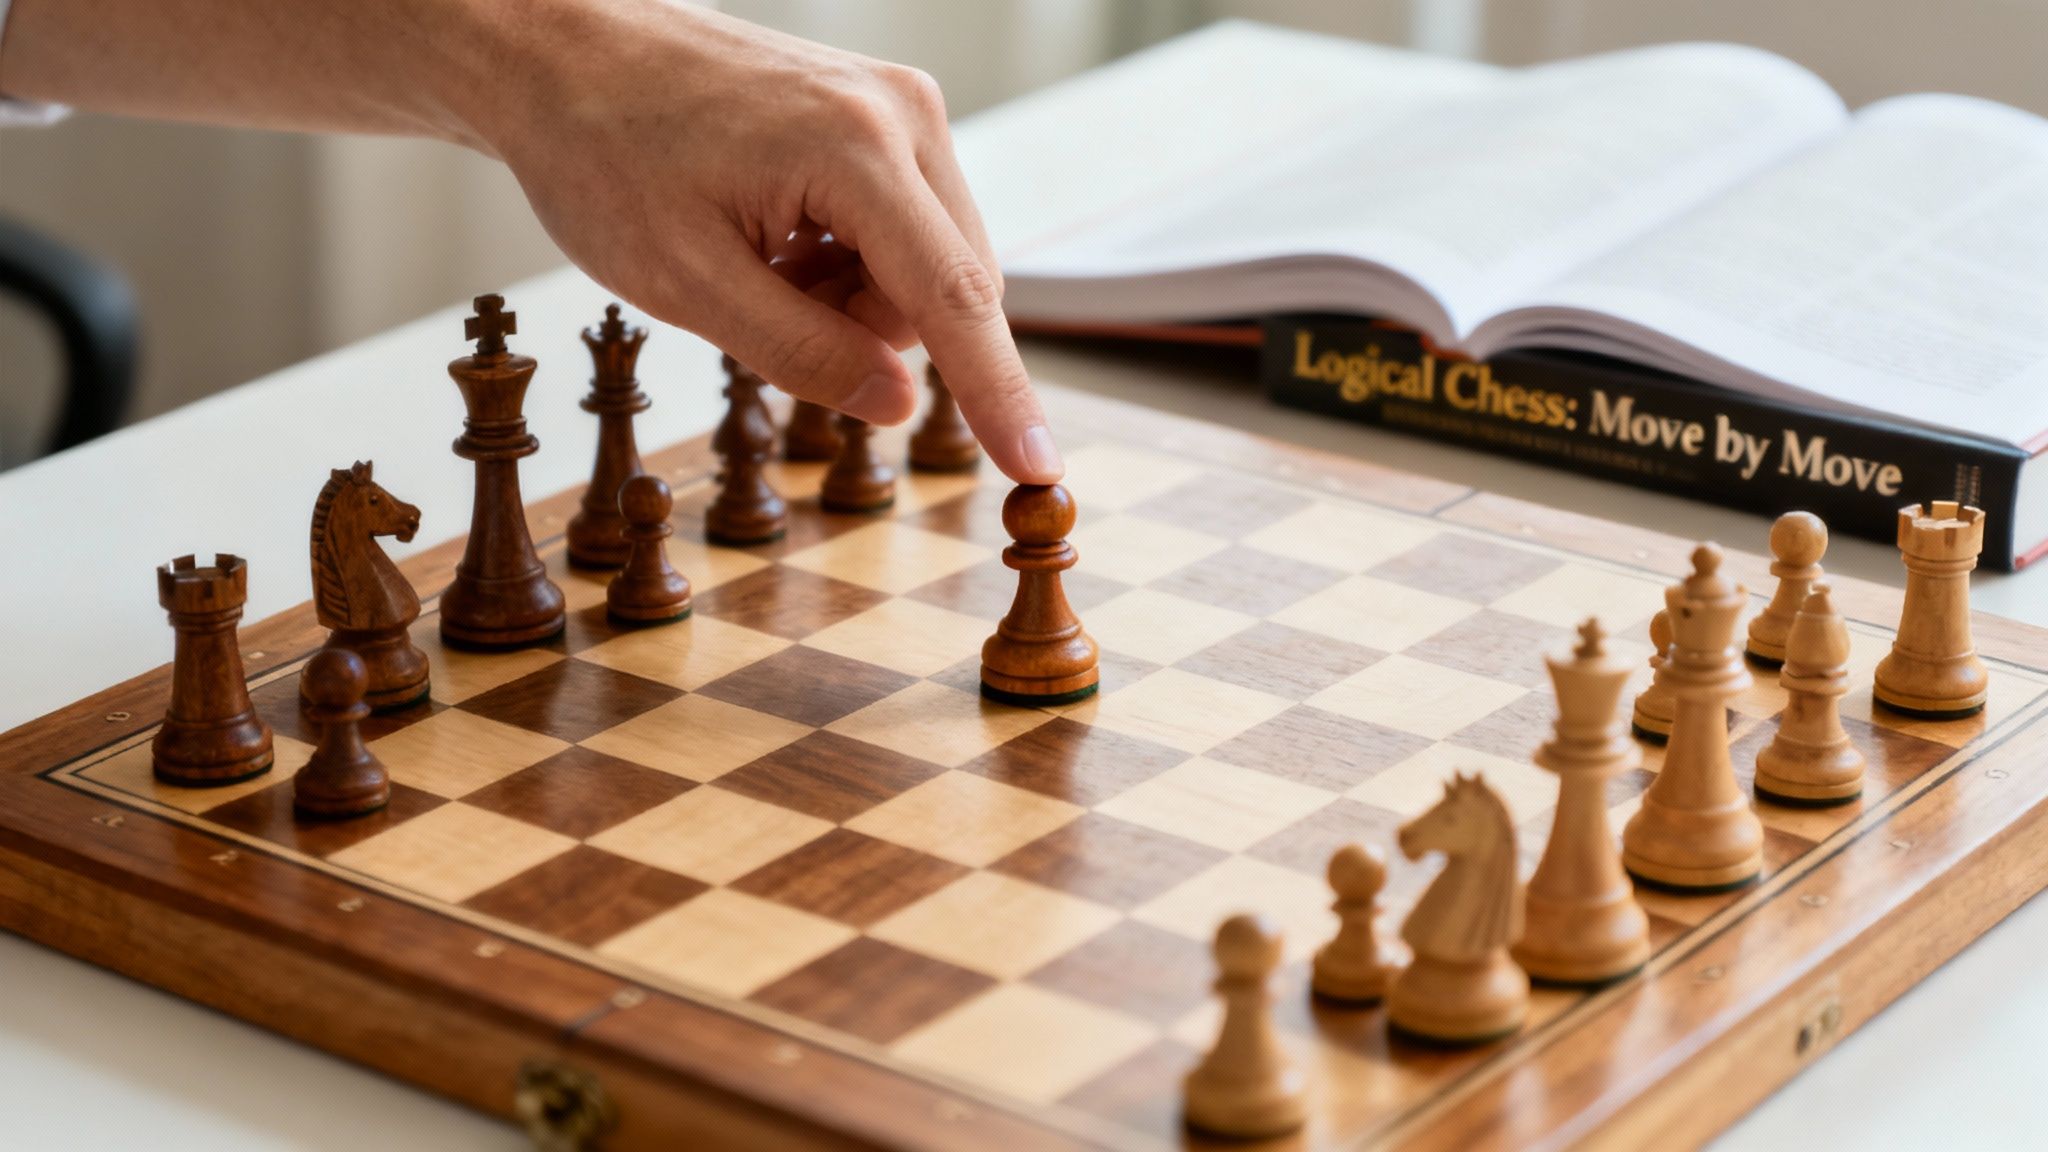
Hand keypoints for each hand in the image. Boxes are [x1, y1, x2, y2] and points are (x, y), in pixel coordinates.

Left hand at [481, 0, 1062, 481]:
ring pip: (931, 267)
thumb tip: (898, 404)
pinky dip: (851, 264)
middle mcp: (903, 114)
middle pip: (952, 287)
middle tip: (764, 309)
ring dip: (858, 300)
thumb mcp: (687, 282)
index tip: (1040, 469)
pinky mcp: (886, 113)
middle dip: (874, 332)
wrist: (567, 50)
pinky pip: (908, 230)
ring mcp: (901, 107)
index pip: (956, 300)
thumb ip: (803, 351)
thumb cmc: (605, 151)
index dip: (999, 396)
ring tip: (759, 265)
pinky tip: (776, 240)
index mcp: (857, 149)